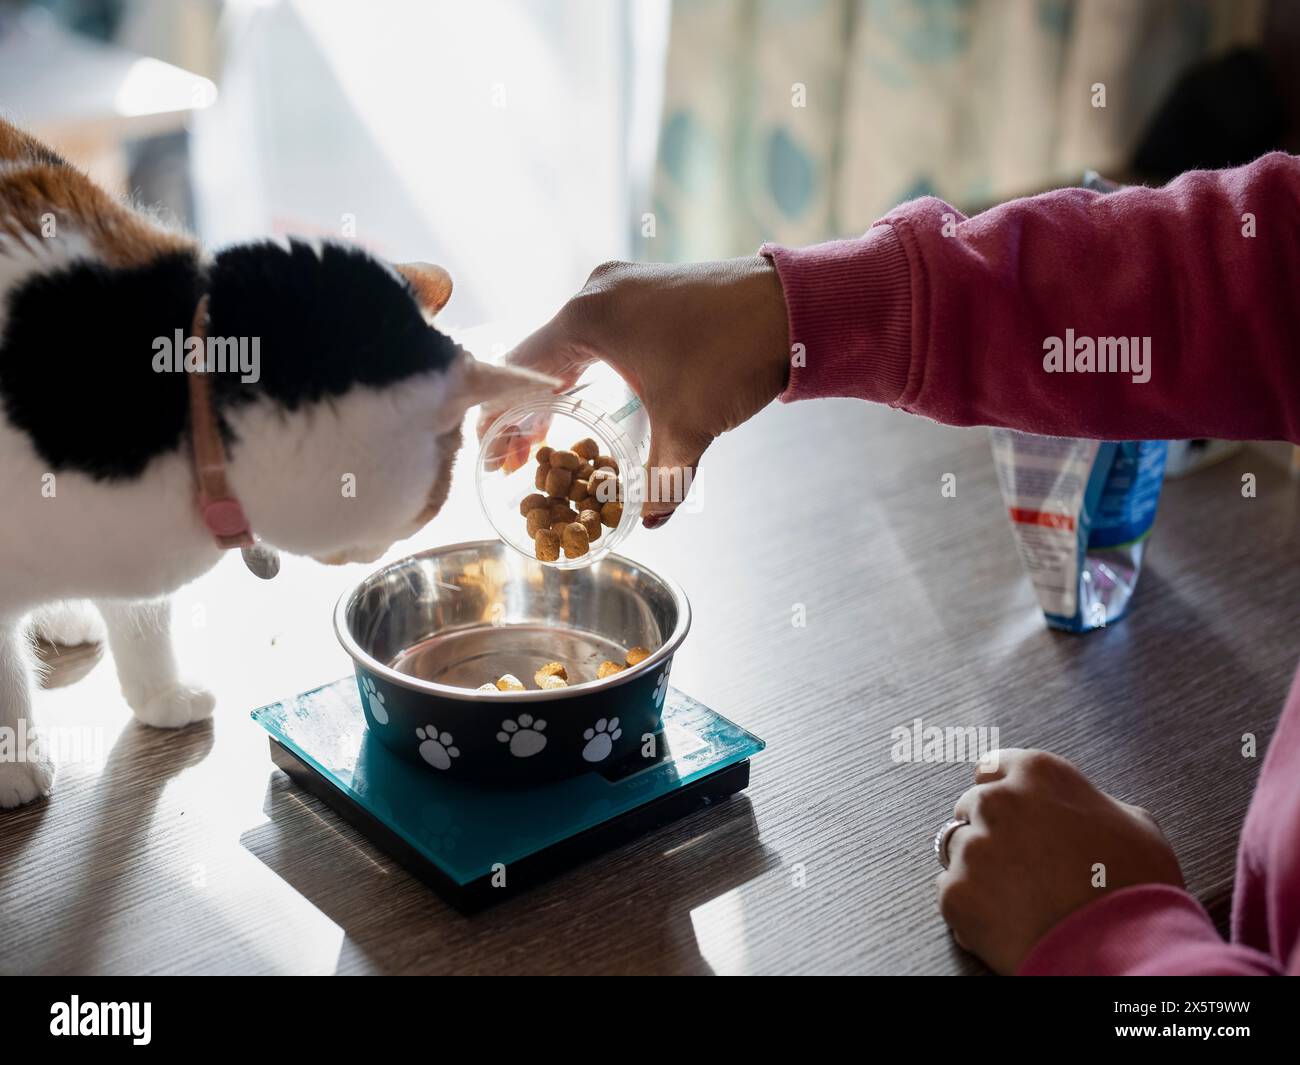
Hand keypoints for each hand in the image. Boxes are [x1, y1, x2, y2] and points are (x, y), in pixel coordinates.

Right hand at [477, 256, 790, 524]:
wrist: (793, 305)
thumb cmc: (732, 357)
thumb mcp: (689, 427)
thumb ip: (663, 479)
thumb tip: (650, 520)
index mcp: (586, 319)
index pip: (521, 372)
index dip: (502, 419)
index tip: (493, 453)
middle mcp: (595, 292)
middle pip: (540, 358)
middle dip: (527, 410)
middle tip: (515, 454)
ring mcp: (623, 283)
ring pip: (570, 343)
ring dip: (557, 387)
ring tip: (546, 433)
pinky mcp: (648, 285)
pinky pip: (599, 330)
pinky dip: (586, 365)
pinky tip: (589, 394)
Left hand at [937, 748, 1183, 973]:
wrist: (1123, 951)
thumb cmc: (1135, 888)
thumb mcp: (1134, 826)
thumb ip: (1092, 805)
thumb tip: (1083, 811)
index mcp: (1038, 774)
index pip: (993, 767)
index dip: (1001, 791)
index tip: (1007, 810)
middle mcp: (997, 802)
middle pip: (971, 807)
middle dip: (989, 830)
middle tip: (1020, 862)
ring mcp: (972, 847)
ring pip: (956, 848)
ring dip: (978, 867)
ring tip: (1017, 895)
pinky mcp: (956, 893)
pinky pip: (949, 892)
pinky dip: (972, 906)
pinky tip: (1006, 920)